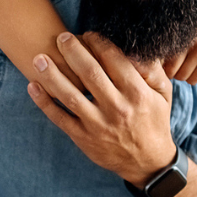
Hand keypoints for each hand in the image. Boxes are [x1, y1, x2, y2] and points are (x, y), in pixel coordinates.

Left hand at [26, 32, 177, 185]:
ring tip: (39, 58)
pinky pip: (60, 118)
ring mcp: (98, 125)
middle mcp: (116, 108)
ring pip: (70, 96)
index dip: (98, 42)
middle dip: (72, 51)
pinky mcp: (83, 138)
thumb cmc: (154, 121)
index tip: (88, 34)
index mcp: (136, 93)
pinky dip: (44, 103)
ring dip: (52, 75)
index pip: (113, 60)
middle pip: (89, 73)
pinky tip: (33, 86)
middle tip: (61, 37)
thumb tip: (135, 46)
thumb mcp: (163, 94)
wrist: (147, 162)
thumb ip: (152, 69)